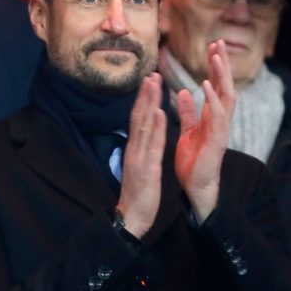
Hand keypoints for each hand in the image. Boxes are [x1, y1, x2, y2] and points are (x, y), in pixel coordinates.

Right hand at [117, 73, 166, 238]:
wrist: (131, 216)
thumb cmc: (137, 194)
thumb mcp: (139, 168)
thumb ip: (141, 151)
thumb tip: (143, 138)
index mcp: (134, 149)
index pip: (138, 121)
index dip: (143, 101)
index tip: (149, 83)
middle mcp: (134, 149)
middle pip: (138, 117)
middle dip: (145, 95)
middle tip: (151, 74)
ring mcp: (138, 157)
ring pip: (143, 126)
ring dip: (149, 103)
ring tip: (154, 84)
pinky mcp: (146, 167)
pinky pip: (151, 144)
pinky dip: (155, 127)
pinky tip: (159, 112)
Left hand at [175, 40, 235, 222]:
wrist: (195, 187)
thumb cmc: (193, 160)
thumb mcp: (188, 131)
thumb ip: (188, 113)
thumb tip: (183, 92)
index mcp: (211, 118)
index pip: (216, 87)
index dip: (215, 68)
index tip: (212, 47)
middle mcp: (219, 121)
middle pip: (225, 87)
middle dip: (222, 65)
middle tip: (219, 42)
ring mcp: (220, 130)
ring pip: (226, 97)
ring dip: (221, 76)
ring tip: (216, 56)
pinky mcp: (216, 141)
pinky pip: (217, 117)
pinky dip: (212, 100)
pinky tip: (207, 85)